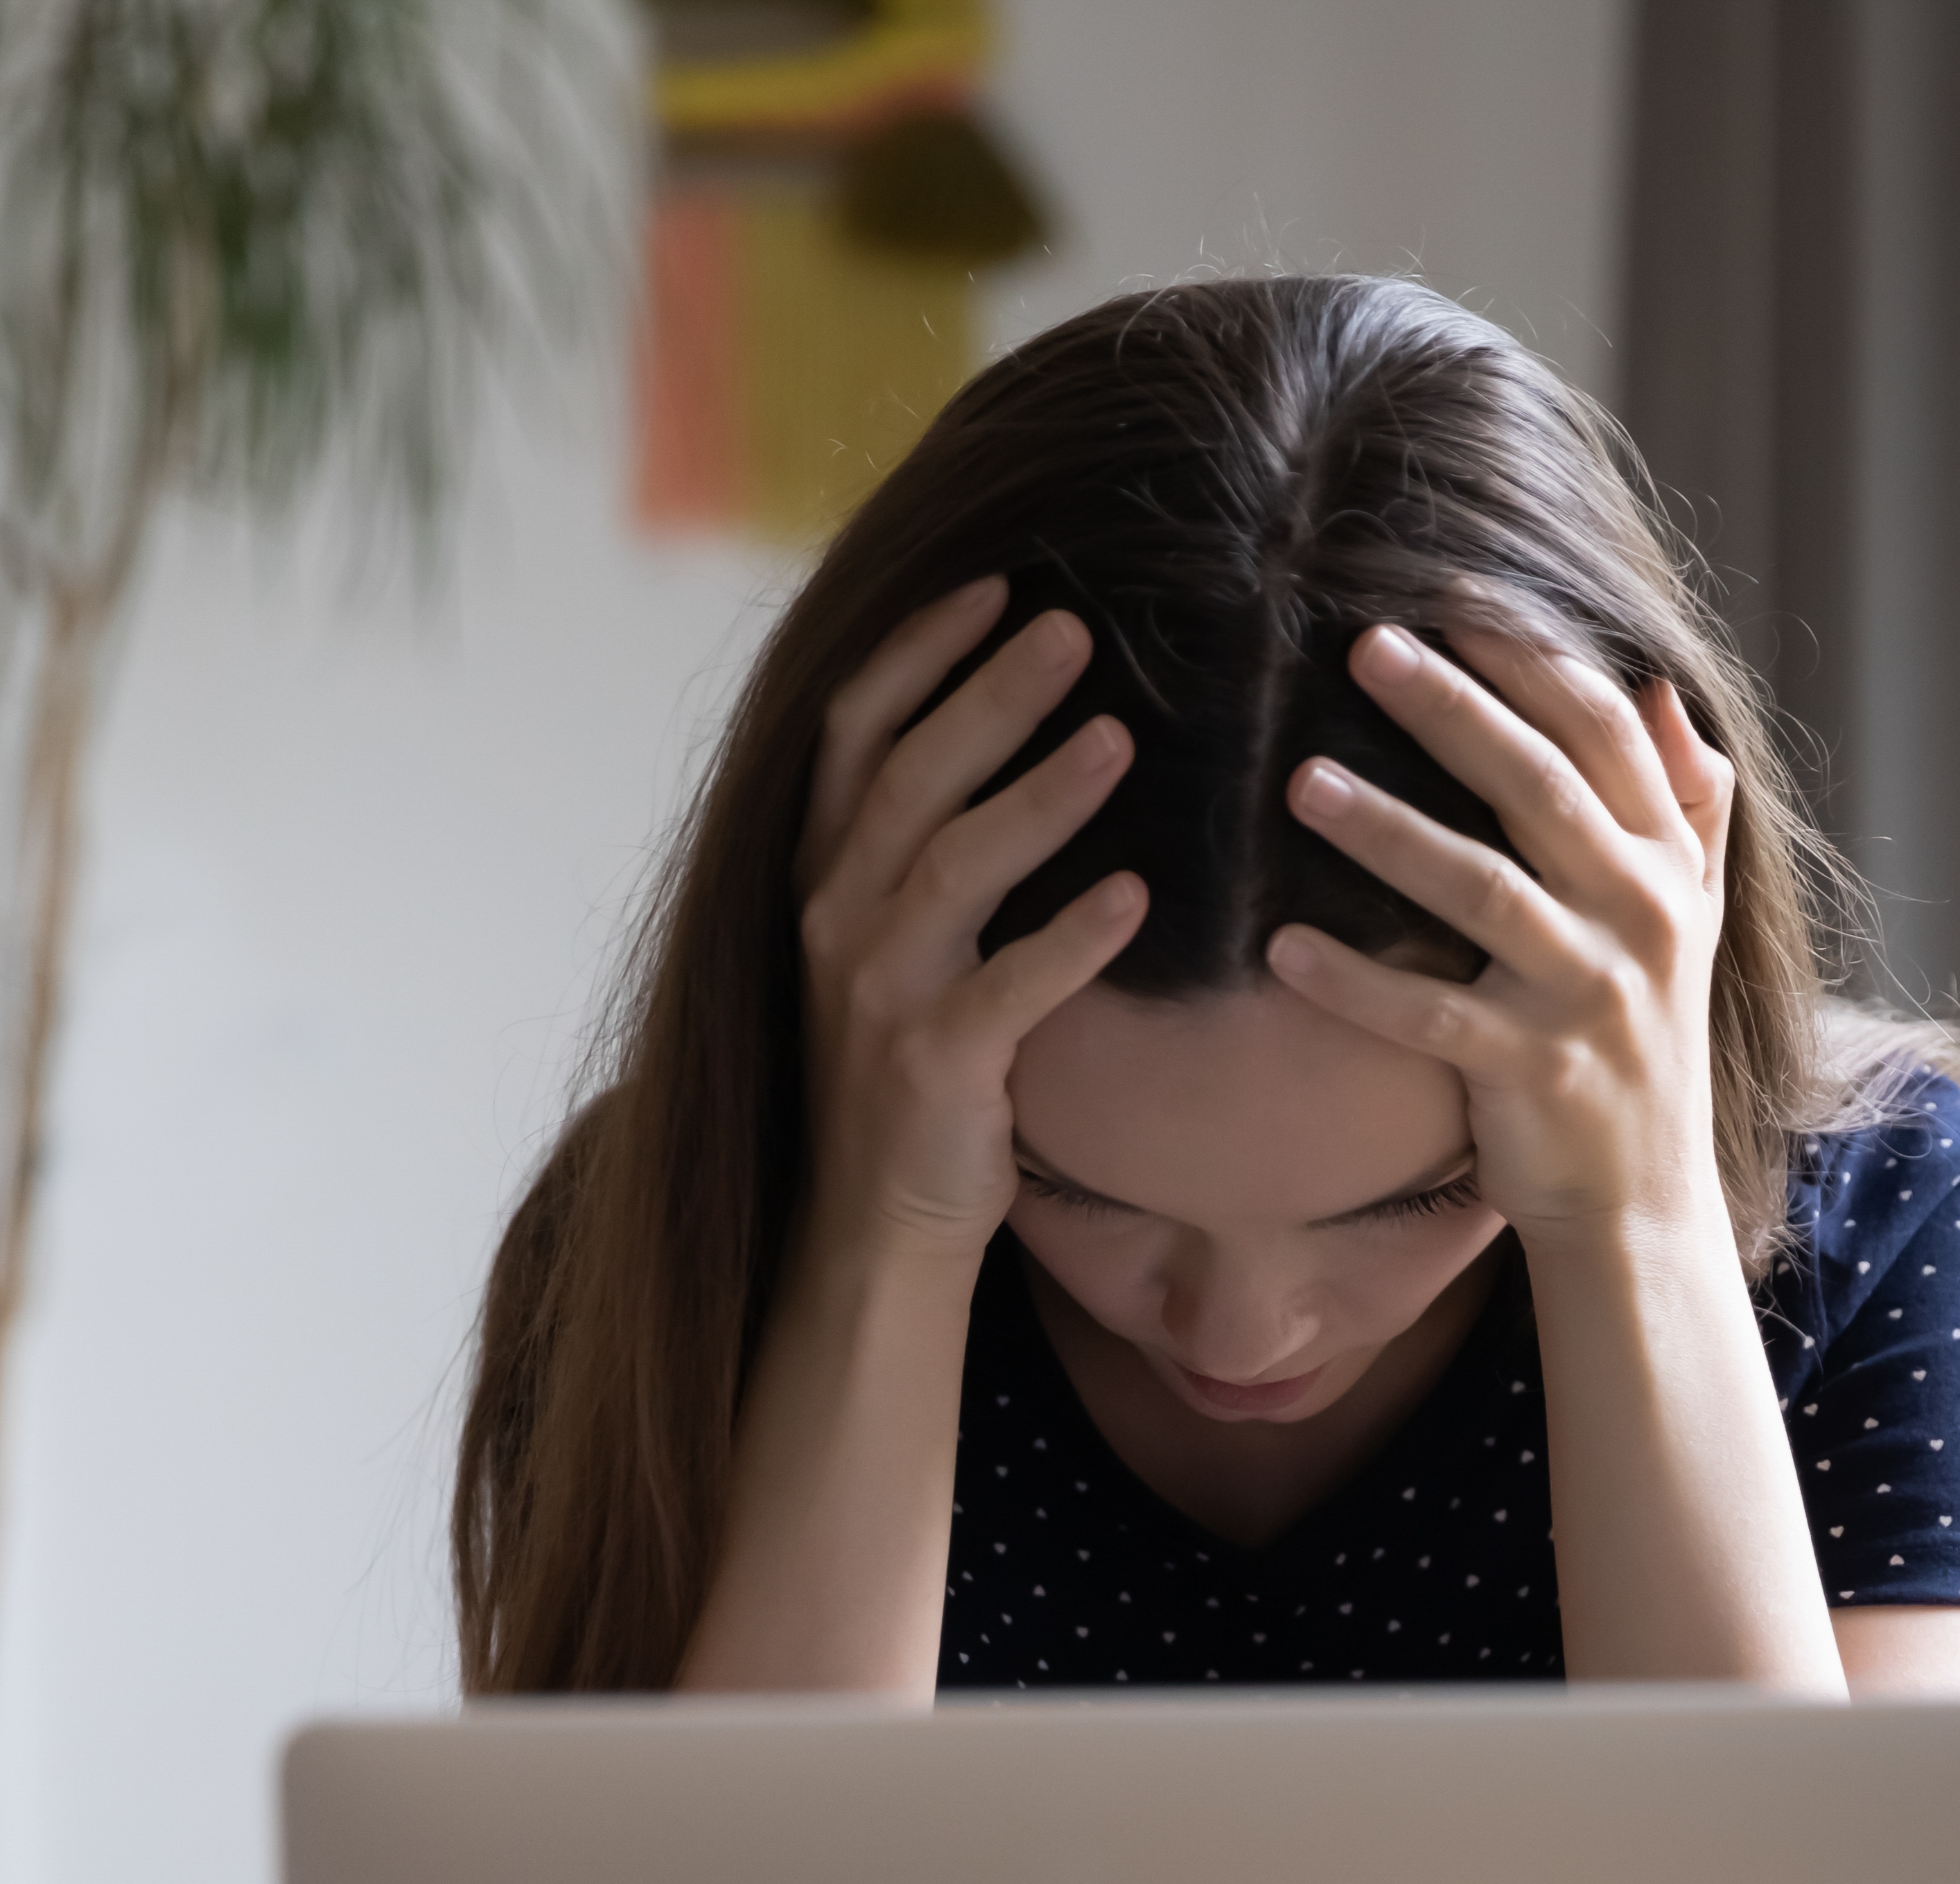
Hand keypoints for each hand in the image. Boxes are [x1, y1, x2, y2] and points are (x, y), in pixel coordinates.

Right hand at [794, 576, 1146, 1261]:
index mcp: (823, 872)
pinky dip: (1070, 940)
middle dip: (989, 694)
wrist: (871, 1224)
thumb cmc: (908, 1065)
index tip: (993, 582)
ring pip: (951, 867)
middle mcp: (834, 918)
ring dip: (1037, 797)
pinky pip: (1006, 990)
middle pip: (908, 776)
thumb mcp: (895, 941)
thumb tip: (1018, 730)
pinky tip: (1136, 896)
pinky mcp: (930, 1068)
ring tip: (1119, 736)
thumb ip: (929, 844)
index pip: (854, 730)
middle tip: (1073, 626)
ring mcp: (874, 994)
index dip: (917, 650)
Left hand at [1266, 622, 1738, 1246]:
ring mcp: (1588, 997)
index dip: (1531, 655)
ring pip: (1483, 892)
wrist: (1643, 1202)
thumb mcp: (1693, 916)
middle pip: (1541, 788)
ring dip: (1388, 832)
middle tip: (1361, 645)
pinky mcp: (1532, 1073)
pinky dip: (1354, 983)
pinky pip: (1431, 1016)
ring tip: (1299, 782)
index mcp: (1667, 864)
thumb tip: (1660, 688)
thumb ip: (1685, 803)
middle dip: (1453, 708)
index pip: (1603, 731)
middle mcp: (1640, 918)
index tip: (1450, 593)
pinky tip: (1278, 947)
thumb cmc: (1643, 1041)